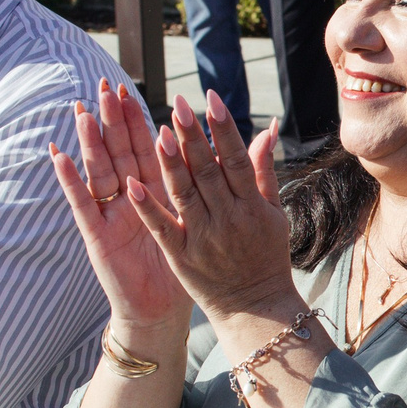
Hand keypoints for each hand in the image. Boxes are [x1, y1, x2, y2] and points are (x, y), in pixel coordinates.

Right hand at [49, 78, 188, 331]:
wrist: (161, 310)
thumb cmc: (183, 265)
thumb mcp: (196, 221)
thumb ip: (205, 185)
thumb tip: (227, 153)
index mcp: (153, 192)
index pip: (144, 148)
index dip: (136, 121)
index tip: (130, 89)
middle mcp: (128, 198)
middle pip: (119, 152)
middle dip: (112, 121)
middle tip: (105, 88)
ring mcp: (109, 215)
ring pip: (99, 171)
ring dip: (90, 142)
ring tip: (82, 111)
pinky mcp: (96, 235)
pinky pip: (82, 204)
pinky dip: (70, 180)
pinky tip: (59, 155)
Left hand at [127, 90, 296, 326]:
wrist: (254, 307)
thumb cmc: (266, 255)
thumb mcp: (274, 213)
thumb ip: (264, 170)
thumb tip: (265, 129)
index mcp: (252, 205)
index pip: (235, 158)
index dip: (223, 128)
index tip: (210, 99)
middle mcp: (228, 218)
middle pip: (207, 171)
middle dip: (193, 136)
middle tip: (178, 104)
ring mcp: (203, 237)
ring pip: (184, 194)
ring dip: (170, 163)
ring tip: (159, 132)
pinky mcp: (181, 256)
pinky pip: (162, 227)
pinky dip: (148, 206)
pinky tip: (132, 183)